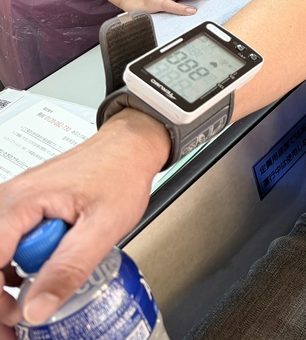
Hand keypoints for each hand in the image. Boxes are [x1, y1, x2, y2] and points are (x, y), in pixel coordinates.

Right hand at [0, 111, 168, 329]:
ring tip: (31, 303)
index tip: (13, 320)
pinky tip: (35, 278)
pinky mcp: (23, 209)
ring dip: (5, 285)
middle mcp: (8, 201)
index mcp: (20, 203)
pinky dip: (15, 268)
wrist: (130, 147)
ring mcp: (13, 204)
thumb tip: (37, 308)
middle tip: (18, 321)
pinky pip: (6, 245)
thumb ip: (69, 269)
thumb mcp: (102, 228)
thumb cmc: (120, 173)